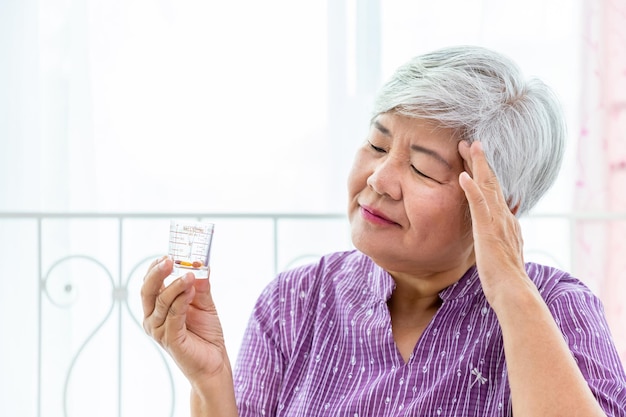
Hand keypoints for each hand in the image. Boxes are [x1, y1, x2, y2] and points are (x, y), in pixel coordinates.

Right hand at [141, 256, 229, 384]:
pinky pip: (173, 316)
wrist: (214, 362)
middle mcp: (153, 319)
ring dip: (175, 286)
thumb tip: (201, 265)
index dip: (155, 268)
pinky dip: (182, 301)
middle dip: (157, 273)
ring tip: (190, 275)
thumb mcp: (204, 303)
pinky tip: (191, 290)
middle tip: (169, 259)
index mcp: (157, 309)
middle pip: (147, 292)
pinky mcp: (171, 339)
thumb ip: (200, 285)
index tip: (167, 255)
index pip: (149, 285)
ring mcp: (160, 330)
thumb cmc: (206, 333)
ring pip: (162, 302)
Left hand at [457, 141, 528, 304]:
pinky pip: (479, 206)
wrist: (513, 291)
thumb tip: (497, 234)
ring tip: (468, 147)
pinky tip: (463, 176)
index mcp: (505, 222)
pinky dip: (472, 189)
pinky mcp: (488, 231)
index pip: (494, 192)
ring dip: (477, 165)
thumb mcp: (500, 252)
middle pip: (492, 183)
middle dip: (480, 161)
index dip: (485, 174)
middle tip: (471, 142)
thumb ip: (499, 239)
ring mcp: (497, 222)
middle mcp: (504, 217)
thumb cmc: (504, 278)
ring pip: (488, 187)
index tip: (475, 159)